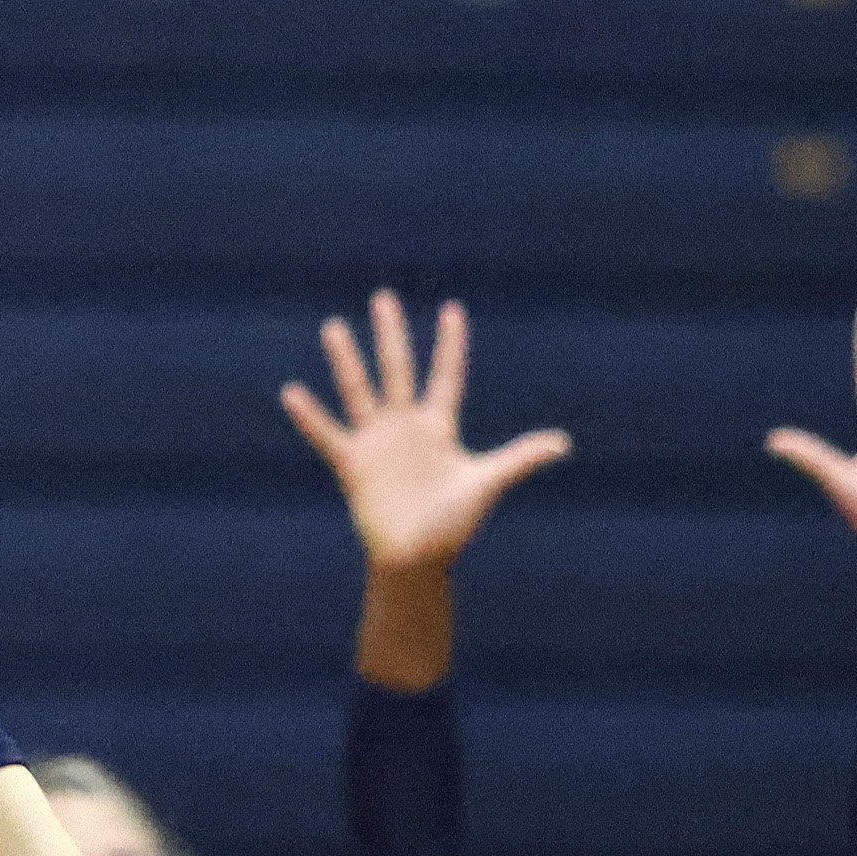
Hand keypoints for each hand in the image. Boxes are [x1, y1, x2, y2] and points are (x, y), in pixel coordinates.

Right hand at [280, 289, 569, 571]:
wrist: (416, 559)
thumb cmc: (453, 525)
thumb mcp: (486, 483)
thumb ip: (520, 458)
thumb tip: (564, 443)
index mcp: (439, 426)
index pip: (446, 375)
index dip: (451, 344)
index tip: (453, 309)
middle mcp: (406, 427)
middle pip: (399, 370)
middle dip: (392, 334)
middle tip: (384, 297)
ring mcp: (377, 442)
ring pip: (360, 391)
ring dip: (347, 360)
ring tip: (334, 327)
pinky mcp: (353, 464)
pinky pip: (328, 435)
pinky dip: (310, 416)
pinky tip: (292, 392)